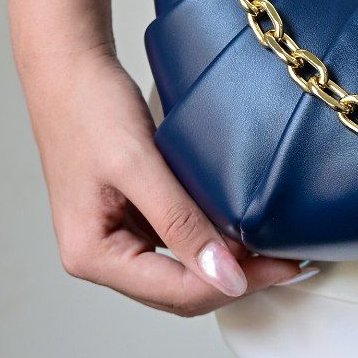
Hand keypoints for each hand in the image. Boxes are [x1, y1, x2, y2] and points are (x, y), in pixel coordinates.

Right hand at [22, 45, 312, 315]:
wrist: (70, 66)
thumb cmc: (90, 107)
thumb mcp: (139, 164)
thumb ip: (180, 223)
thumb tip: (226, 276)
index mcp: (92, 255)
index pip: (177, 291)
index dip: (234, 283)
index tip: (282, 266)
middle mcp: (100, 255)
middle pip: (179, 290)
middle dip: (234, 279)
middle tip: (288, 260)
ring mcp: (114, 235)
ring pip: (179, 271)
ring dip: (224, 263)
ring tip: (272, 247)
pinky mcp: (129, 213)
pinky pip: (176, 240)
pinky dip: (208, 238)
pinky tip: (239, 225)